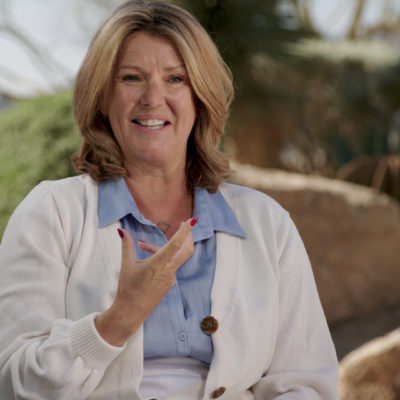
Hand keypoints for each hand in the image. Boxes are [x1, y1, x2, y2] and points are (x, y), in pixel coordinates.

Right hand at [95, 218, 195, 345]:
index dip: (185, 232)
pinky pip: (171, 265)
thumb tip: (121, 231)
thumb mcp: (126, 265)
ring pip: (174, 256)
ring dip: (164, 247)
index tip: (191, 221)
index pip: (176, 245)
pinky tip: (148, 258)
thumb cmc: (127, 288)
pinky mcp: (170, 283)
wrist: (131, 312)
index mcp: (157, 265)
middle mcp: (168, 271)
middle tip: (185, 224)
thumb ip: (126, 245)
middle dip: (188, 235)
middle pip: (186, 250)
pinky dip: (163, 258)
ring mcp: (171, 278)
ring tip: (142, 245)